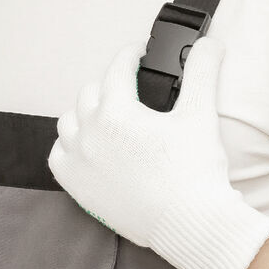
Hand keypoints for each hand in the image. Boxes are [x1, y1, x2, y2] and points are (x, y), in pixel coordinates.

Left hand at [47, 36, 268, 268]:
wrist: (190, 223)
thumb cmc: (195, 172)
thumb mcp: (200, 114)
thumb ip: (202, 73)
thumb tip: (209, 45)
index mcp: (117, 112)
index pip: (117, 69)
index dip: (130, 56)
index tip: (138, 55)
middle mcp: (90, 133)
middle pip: (91, 93)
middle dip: (110, 84)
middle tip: (130, 87)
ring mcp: (79, 161)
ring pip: (69, 122)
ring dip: (86, 112)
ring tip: (106, 114)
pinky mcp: (77, 187)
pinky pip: (58, 155)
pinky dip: (69, 145)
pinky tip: (87, 145)